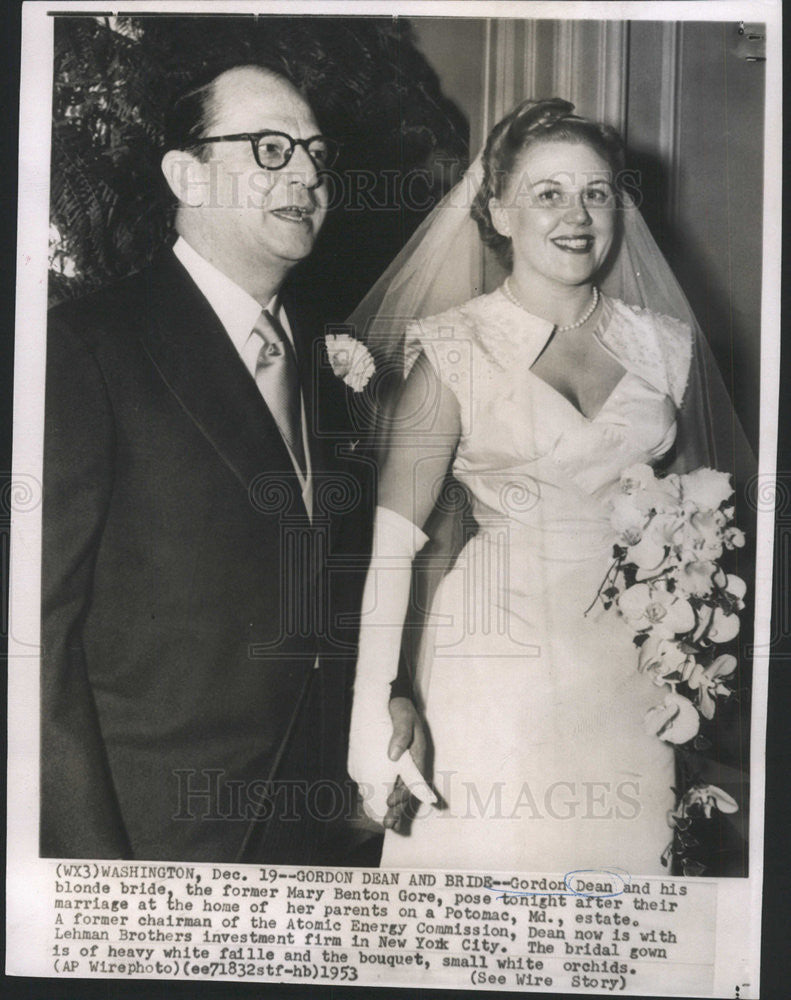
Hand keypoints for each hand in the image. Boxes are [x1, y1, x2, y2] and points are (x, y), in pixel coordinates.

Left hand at [348, 694, 435, 825]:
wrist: (395, 698)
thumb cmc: (401, 707)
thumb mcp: (404, 717)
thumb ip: (401, 734)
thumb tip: (393, 755)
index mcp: (417, 755)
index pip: (414, 781)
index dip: (403, 793)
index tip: (391, 801)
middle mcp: (412, 763)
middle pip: (408, 790)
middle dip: (399, 809)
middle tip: (388, 824)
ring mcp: (403, 764)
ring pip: (400, 789)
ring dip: (394, 807)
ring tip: (386, 823)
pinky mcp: (392, 763)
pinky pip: (390, 782)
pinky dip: (384, 795)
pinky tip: (376, 807)